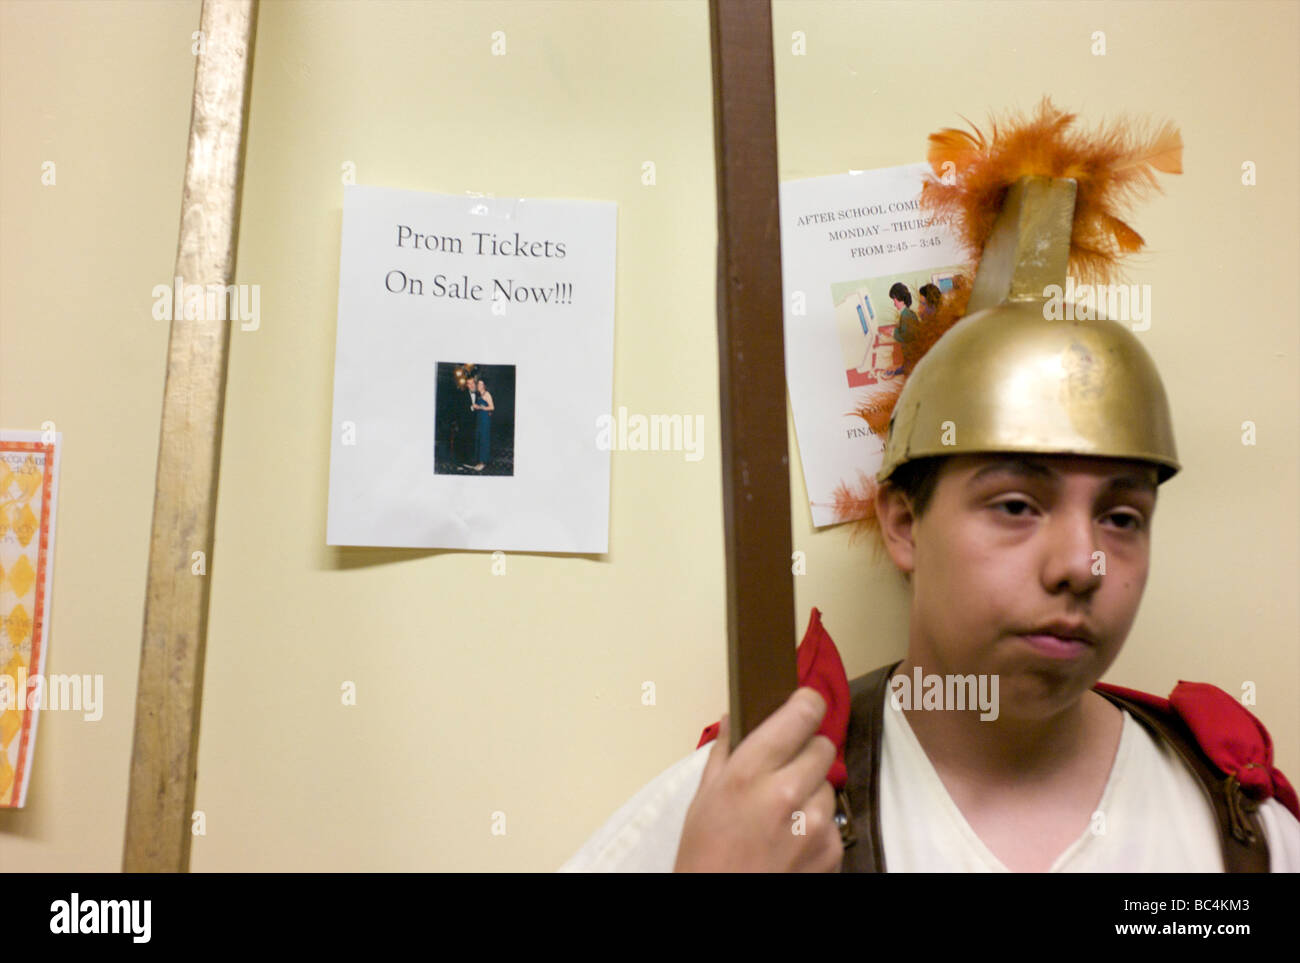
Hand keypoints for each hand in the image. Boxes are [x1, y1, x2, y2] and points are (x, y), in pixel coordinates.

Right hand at [673, 688, 841, 871]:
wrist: (719, 900)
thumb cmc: (705, 853)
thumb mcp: (703, 795)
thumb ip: (725, 751)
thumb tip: (735, 717)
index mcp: (749, 771)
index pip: (801, 713)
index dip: (807, 702)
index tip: (805, 701)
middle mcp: (786, 791)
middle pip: (823, 745)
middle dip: (806, 750)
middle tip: (786, 766)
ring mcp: (813, 823)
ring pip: (829, 783)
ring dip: (812, 788)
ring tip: (783, 810)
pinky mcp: (830, 848)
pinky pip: (833, 818)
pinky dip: (817, 822)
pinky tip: (791, 836)